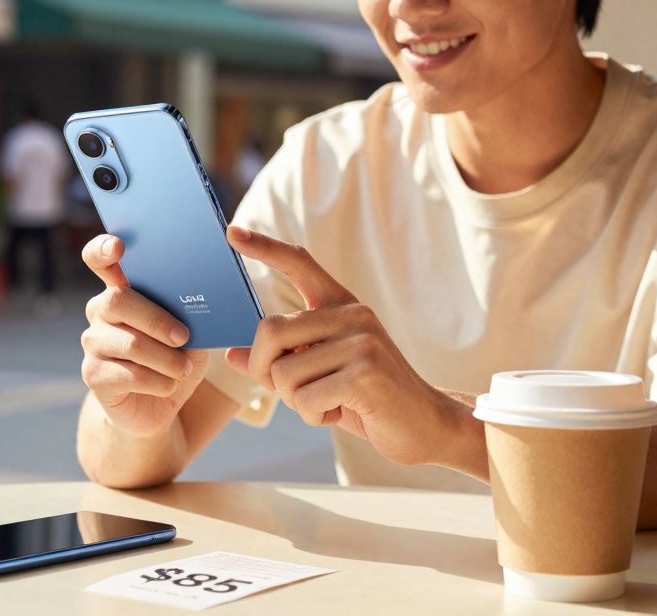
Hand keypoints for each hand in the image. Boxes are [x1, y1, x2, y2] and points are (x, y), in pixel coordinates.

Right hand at [80, 234, 211, 437]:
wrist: (158, 406)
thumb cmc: (174, 359)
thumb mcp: (190, 333)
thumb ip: (189, 313)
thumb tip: (207, 300)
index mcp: (123, 290)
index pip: (100, 259)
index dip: (104, 249)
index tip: (119, 247)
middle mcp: (101, 311)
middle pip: (119, 300)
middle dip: (157, 319)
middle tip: (183, 337)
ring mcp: (93, 343)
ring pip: (131, 343)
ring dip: (166, 359)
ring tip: (182, 368)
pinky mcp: (93, 375)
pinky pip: (129, 375)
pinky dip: (159, 381)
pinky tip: (168, 385)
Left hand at [225, 226, 456, 465]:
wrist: (424, 425)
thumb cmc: (367, 399)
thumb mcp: (319, 374)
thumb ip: (280, 360)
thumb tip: (231, 353)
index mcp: (341, 306)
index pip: (299, 264)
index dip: (264, 248)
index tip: (231, 232)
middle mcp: (352, 314)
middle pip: (270, 331)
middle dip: (266, 371)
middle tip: (294, 392)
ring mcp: (361, 341)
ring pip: (283, 374)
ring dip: (297, 402)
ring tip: (330, 402)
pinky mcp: (365, 373)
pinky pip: (306, 399)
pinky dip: (314, 415)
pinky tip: (342, 411)